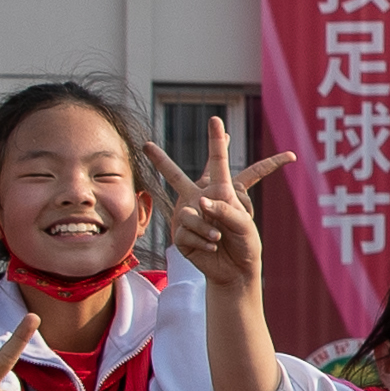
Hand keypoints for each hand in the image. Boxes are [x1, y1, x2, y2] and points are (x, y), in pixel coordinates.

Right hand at [140, 119, 289, 290]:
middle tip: (145, 145)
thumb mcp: (243, 223)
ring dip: (209, 228)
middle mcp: (199, 200)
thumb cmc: (244, 243)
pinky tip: (211, 246)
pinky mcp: (181, 236)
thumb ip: (225, 210)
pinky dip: (203, 240)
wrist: (235, 270)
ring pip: (192, 215)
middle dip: (159, 161)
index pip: (218, 163)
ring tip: (219, 237)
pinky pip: (187, 232)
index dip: (217, 142)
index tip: (216, 120)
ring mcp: (187, 217)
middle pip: (175, 177)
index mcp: (220, 191)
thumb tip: (199, 205)